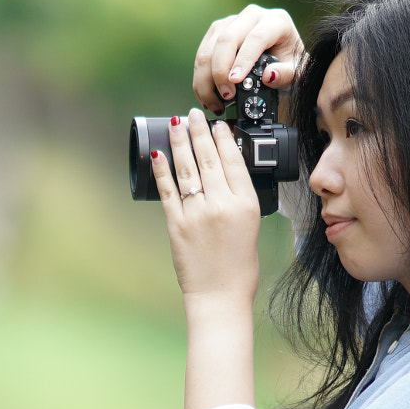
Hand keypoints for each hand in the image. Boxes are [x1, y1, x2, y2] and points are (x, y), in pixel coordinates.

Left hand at [151, 104, 260, 308]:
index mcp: (245, 205)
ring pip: (187, 169)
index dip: (224, 139)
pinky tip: (159, 154)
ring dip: (180, 143)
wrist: (220, 295)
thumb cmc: (238, 266)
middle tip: (193, 113)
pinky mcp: (176, 225)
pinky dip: (162, 171)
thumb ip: (238, 199)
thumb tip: (222, 174)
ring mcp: (197, 214)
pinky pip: (168, 191)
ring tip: (176, 124)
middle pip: (208, 159)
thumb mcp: (251, 226)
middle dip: (199, 132)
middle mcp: (222, 205)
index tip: (218, 124)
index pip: (233, 161)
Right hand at [193, 3, 305, 110]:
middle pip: (227, 39)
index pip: (256, 37)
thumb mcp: (297, 74)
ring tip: (215, 103)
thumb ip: (288, 75)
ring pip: (209, 47)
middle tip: (226, 95)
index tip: (236, 81)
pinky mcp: (215, 32)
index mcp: (276, 21)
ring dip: (206, 78)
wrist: (280, 63)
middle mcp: (252, 16)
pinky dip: (201, 79)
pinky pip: (201, 54)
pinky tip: (207, 96)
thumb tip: (269, 75)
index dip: (244, 59)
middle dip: (221, 70)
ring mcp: (230, 22)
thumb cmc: (289, 67)